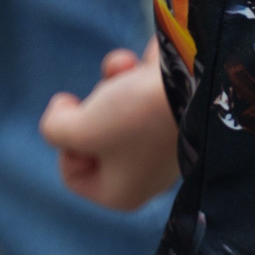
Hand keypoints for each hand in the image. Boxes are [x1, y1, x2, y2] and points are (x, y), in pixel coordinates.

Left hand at [40, 40, 179, 209]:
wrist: (200, 80)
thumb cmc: (136, 113)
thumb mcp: (78, 128)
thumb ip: (55, 129)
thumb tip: (62, 115)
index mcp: (123, 192)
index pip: (73, 173)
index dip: (65, 141)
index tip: (78, 117)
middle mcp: (145, 173)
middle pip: (95, 138)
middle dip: (93, 107)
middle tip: (106, 96)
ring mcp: (164, 142)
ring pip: (116, 109)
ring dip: (112, 83)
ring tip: (125, 69)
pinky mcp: (177, 111)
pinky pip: (142, 92)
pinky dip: (135, 73)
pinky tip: (143, 62)